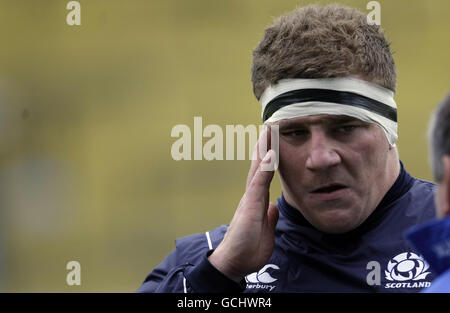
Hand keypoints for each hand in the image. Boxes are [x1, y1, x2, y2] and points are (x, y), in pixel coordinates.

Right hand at [208, 127, 278, 281]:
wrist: (234, 263)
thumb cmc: (248, 249)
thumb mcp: (266, 232)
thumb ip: (269, 218)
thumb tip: (273, 207)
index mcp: (257, 201)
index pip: (264, 175)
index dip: (269, 158)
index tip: (272, 142)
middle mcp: (252, 196)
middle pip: (260, 166)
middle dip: (264, 146)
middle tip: (269, 127)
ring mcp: (250, 199)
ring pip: (258, 169)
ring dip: (263, 150)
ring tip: (267, 131)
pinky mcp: (249, 206)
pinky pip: (259, 183)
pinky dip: (265, 168)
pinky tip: (270, 154)